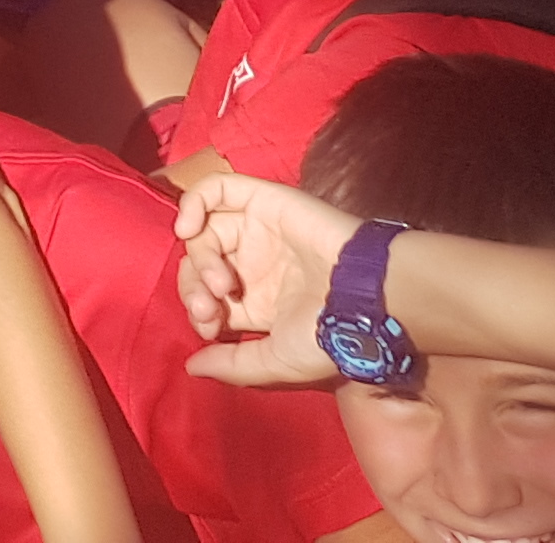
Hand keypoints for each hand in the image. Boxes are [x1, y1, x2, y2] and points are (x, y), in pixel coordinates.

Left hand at [173, 173, 356, 385]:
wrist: (364, 296)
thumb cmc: (328, 334)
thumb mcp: (277, 361)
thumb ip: (233, 365)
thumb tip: (190, 367)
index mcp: (258, 301)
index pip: (207, 296)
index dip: (198, 310)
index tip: (211, 324)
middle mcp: (255, 263)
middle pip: (200, 263)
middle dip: (194, 287)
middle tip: (211, 305)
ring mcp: (258, 229)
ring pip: (206, 230)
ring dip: (201, 258)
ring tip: (222, 283)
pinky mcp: (265, 201)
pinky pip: (217, 187)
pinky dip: (194, 202)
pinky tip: (190, 228)